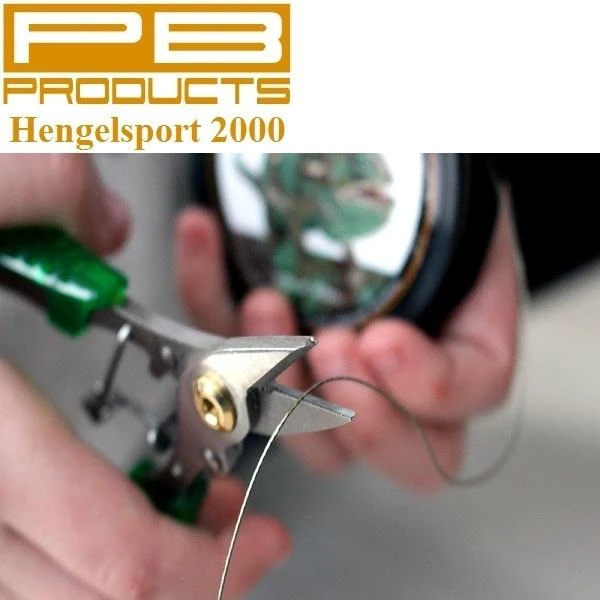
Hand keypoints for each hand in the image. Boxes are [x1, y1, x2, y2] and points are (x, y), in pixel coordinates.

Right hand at [0, 155, 289, 599]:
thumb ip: (45, 190)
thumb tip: (106, 223)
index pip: (111, 553)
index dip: (206, 564)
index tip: (263, 535)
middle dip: (181, 587)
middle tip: (235, 545)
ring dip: (124, 584)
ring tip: (181, 534)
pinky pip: (8, 567)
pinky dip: (65, 563)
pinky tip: (92, 520)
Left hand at [175, 187, 520, 491]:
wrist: (366, 169)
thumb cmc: (414, 190)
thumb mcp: (456, 197)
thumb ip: (449, 230)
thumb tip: (427, 228)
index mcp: (459, 339)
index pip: (469, 394)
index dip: (427, 388)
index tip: (383, 339)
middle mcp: (396, 378)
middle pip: (397, 450)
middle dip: (358, 415)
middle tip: (331, 347)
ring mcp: (326, 376)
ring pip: (303, 431)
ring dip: (275, 381)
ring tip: (264, 306)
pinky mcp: (260, 350)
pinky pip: (226, 347)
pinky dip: (207, 293)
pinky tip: (203, 236)